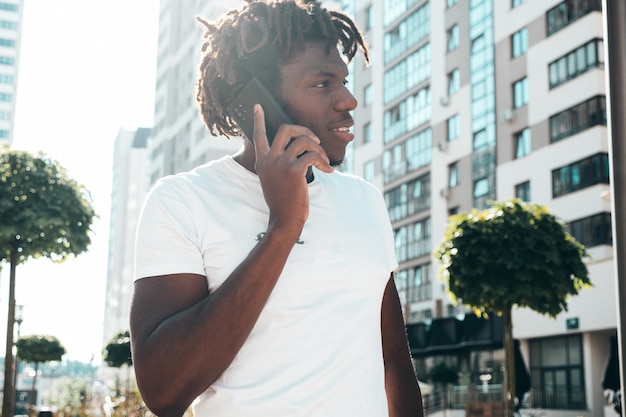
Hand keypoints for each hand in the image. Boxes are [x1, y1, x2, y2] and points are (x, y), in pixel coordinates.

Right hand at [252, 104, 332, 237]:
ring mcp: (280, 164)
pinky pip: (313, 155)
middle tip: (314, 140)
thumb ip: (279, 163)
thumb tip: (297, 148)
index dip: (258, 120)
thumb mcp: (274, 180)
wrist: (285, 220)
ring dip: (318, 147)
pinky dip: (324, 161)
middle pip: (286, 129)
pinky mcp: (294, 170)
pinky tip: (328, 171)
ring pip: (303, 140)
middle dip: (304, 130)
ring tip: (323, 159)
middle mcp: (269, 160)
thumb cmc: (283, 202)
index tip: (258, 106)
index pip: (258, 136)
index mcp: (262, 162)